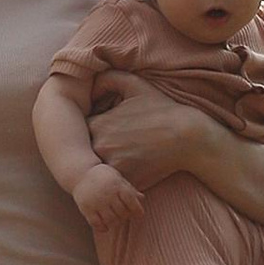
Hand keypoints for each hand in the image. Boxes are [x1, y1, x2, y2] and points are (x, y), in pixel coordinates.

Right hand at [72, 162, 146, 234]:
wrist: (80, 174)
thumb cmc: (104, 177)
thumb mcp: (118, 179)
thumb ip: (129, 189)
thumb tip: (142, 198)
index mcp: (117, 185)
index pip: (132, 202)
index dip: (137, 210)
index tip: (139, 213)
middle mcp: (107, 194)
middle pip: (122, 213)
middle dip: (126, 216)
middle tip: (124, 214)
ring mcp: (96, 202)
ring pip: (111, 220)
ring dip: (115, 222)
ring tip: (115, 219)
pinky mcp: (86, 209)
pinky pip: (97, 224)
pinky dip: (103, 228)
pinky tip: (105, 225)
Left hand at [89, 78, 263, 221]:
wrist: (187, 137)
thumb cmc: (161, 109)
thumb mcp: (135, 85)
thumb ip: (108, 78)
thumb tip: (91, 82)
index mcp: (97, 124)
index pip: (77, 133)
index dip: (86, 134)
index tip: (98, 134)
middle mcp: (100, 146)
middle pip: (83, 154)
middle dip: (89, 153)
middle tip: (106, 151)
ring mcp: (111, 167)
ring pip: (94, 172)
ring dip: (99, 170)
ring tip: (113, 165)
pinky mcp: (125, 183)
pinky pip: (110, 186)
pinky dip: (113, 183)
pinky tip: (123, 175)